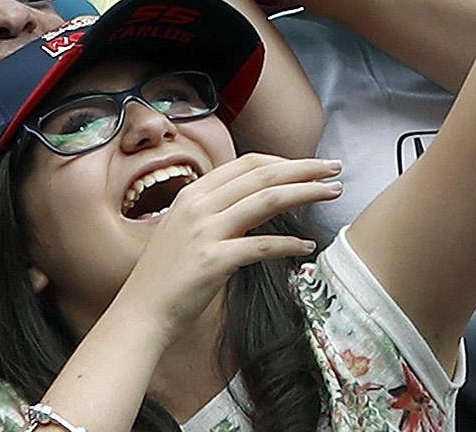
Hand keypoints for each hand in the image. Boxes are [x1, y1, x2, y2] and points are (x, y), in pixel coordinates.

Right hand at [114, 151, 346, 334]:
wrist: (140, 314)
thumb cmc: (167, 276)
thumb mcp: (187, 230)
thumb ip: (219, 211)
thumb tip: (260, 200)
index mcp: (193, 193)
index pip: (247, 163)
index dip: (283, 160)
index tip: (309, 165)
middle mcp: (198, 205)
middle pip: (263, 175)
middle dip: (304, 168)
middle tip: (335, 168)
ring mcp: (204, 232)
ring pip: (266, 200)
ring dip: (305, 194)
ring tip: (332, 193)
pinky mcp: (213, 262)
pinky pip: (260, 246)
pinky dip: (288, 244)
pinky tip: (307, 246)